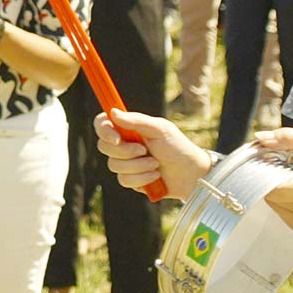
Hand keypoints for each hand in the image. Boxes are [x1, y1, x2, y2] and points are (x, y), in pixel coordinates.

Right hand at [93, 109, 212, 200]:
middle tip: (144, 150)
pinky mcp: (130, 179)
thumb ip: (135, 121)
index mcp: (129, 128)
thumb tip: (113, 112)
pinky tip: (155, 177)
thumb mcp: (159, 129)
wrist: (190, 174)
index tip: (116, 138)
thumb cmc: (177, 147)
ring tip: (155, 165)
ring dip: (137, 166)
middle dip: (125, 151)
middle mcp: (124, 144)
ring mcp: (125, 162)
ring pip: (114, 165)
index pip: (102, 124)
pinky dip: (141, 178)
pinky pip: (123, 180)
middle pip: (104, 146)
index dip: (103, 130)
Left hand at [253, 128, 292, 235]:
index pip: (271, 187)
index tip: (263, 158)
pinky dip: (284, 200)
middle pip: (269, 195)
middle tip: (283, 164)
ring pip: (273, 204)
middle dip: (269, 178)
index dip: (261, 172)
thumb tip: (259, 138)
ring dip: (276, 189)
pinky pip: (282, 212)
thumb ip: (289, 138)